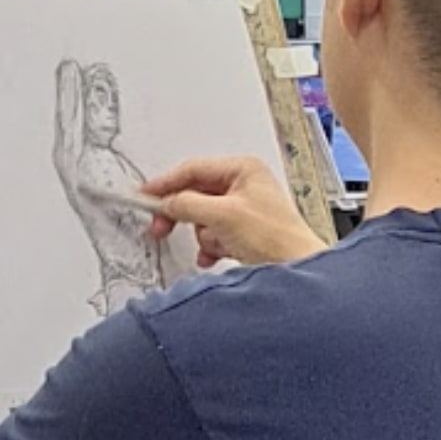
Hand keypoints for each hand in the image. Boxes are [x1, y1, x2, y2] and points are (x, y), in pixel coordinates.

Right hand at [143, 157, 325, 267]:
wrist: (296, 269)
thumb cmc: (275, 238)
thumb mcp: (223, 215)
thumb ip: (188, 204)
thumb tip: (167, 202)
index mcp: (244, 170)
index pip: (194, 169)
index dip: (166, 183)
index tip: (144, 196)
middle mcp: (245, 186)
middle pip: (196, 194)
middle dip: (183, 214)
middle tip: (162, 227)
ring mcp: (244, 209)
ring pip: (203, 218)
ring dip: (204, 235)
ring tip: (217, 243)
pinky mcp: (243, 233)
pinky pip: (213, 236)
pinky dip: (211, 247)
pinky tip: (216, 255)